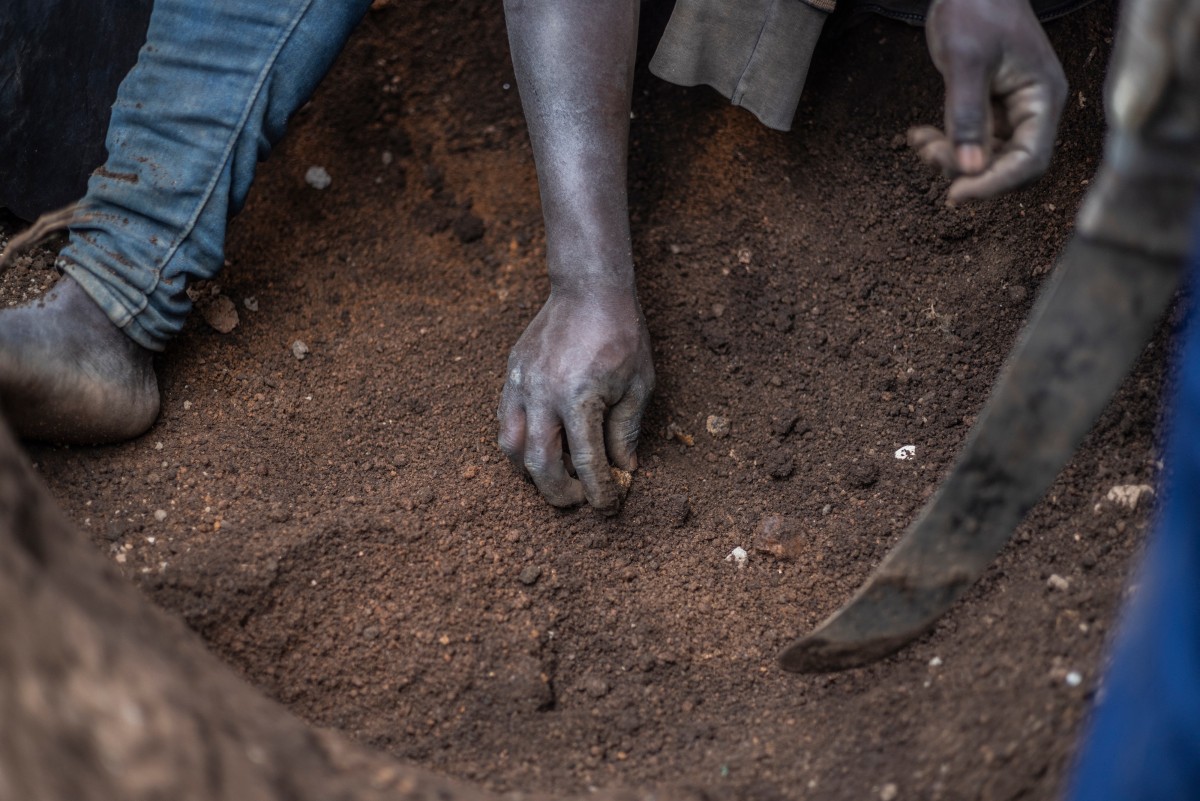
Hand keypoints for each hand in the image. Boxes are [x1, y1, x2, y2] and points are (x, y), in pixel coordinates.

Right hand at [497, 287, 653, 514]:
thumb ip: (626, 431)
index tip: (608, 505)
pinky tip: (541, 444)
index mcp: (579, 399)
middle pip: (538, 465)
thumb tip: (623, 469)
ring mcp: (520, 384)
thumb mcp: (638, 385)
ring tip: (556, 474)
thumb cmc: (621, 334)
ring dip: (532, 471)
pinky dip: (519, 442)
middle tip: (578, 498)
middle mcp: (542, 395)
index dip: (598, 490)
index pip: (586, 462)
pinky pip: (504, 420)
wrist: (589, 289)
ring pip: (510, 446)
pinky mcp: (511, 375)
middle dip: (558, 492)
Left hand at [908, 0, 1066, 203]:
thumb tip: (971, 170)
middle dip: (967, 169)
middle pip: (1008, 165)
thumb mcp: (965, 61)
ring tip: (921, 141)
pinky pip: (971, 140)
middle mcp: (1033, 109)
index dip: (995, 184)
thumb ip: (968, 116)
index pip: (1030, 161)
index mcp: (1042, 98)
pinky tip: (919, 135)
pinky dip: (945, 143)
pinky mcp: (991, 108)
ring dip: (950, 158)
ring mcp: (1012, 110)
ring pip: (985, 157)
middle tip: (929, 153)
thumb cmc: (975, 9)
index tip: (955, 194)